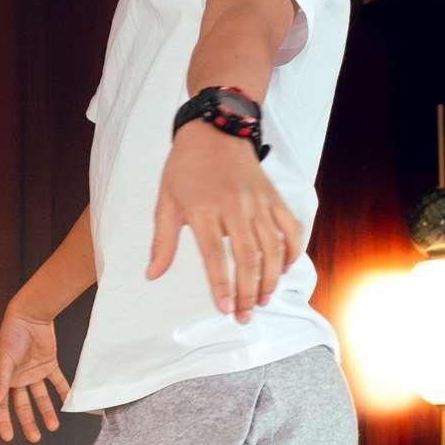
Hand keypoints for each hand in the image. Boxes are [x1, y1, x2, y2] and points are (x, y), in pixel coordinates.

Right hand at [0, 304, 69, 441]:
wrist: (30, 315)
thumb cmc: (12, 335)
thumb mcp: (4, 360)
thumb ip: (1, 383)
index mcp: (3, 378)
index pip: (1, 405)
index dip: (4, 422)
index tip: (8, 437)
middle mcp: (17, 378)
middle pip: (22, 405)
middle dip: (28, 422)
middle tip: (35, 438)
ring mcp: (33, 372)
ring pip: (40, 397)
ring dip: (47, 411)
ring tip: (53, 426)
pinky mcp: (48, 364)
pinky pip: (57, 381)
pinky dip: (62, 391)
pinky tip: (68, 403)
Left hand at [150, 124, 298, 321]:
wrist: (215, 129)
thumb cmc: (185, 167)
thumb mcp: (165, 202)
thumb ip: (162, 241)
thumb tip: (152, 275)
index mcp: (204, 210)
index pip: (215, 256)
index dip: (221, 285)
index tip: (226, 309)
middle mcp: (235, 207)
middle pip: (248, 257)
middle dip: (249, 291)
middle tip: (246, 315)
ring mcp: (259, 202)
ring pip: (273, 247)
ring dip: (271, 278)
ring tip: (264, 299)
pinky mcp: (274, 197)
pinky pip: (290, 227)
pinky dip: (292, 251)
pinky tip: (284, 270)